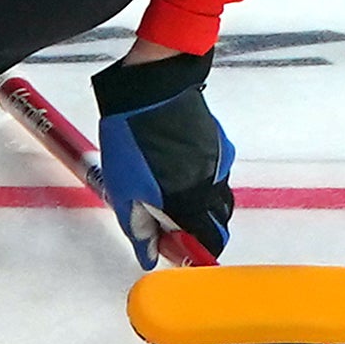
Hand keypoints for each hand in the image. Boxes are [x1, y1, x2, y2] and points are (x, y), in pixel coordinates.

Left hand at [88, 46, 230, 260]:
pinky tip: (173, 165)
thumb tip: (149, 256)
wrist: (148, 87)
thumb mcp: (125, 191)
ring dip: (197, 201)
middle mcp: (214, 184)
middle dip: (196, 227)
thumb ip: (140, 229)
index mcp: (192, 202)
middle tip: (165, 219)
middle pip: (217, 221)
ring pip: (216, 195)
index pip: (211, 243)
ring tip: (164, 188)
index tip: (174, 247)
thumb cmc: (130, 139)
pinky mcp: (218, 141)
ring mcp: (220, 161)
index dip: (194, 250)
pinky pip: (214, 170)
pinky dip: (199, 177)